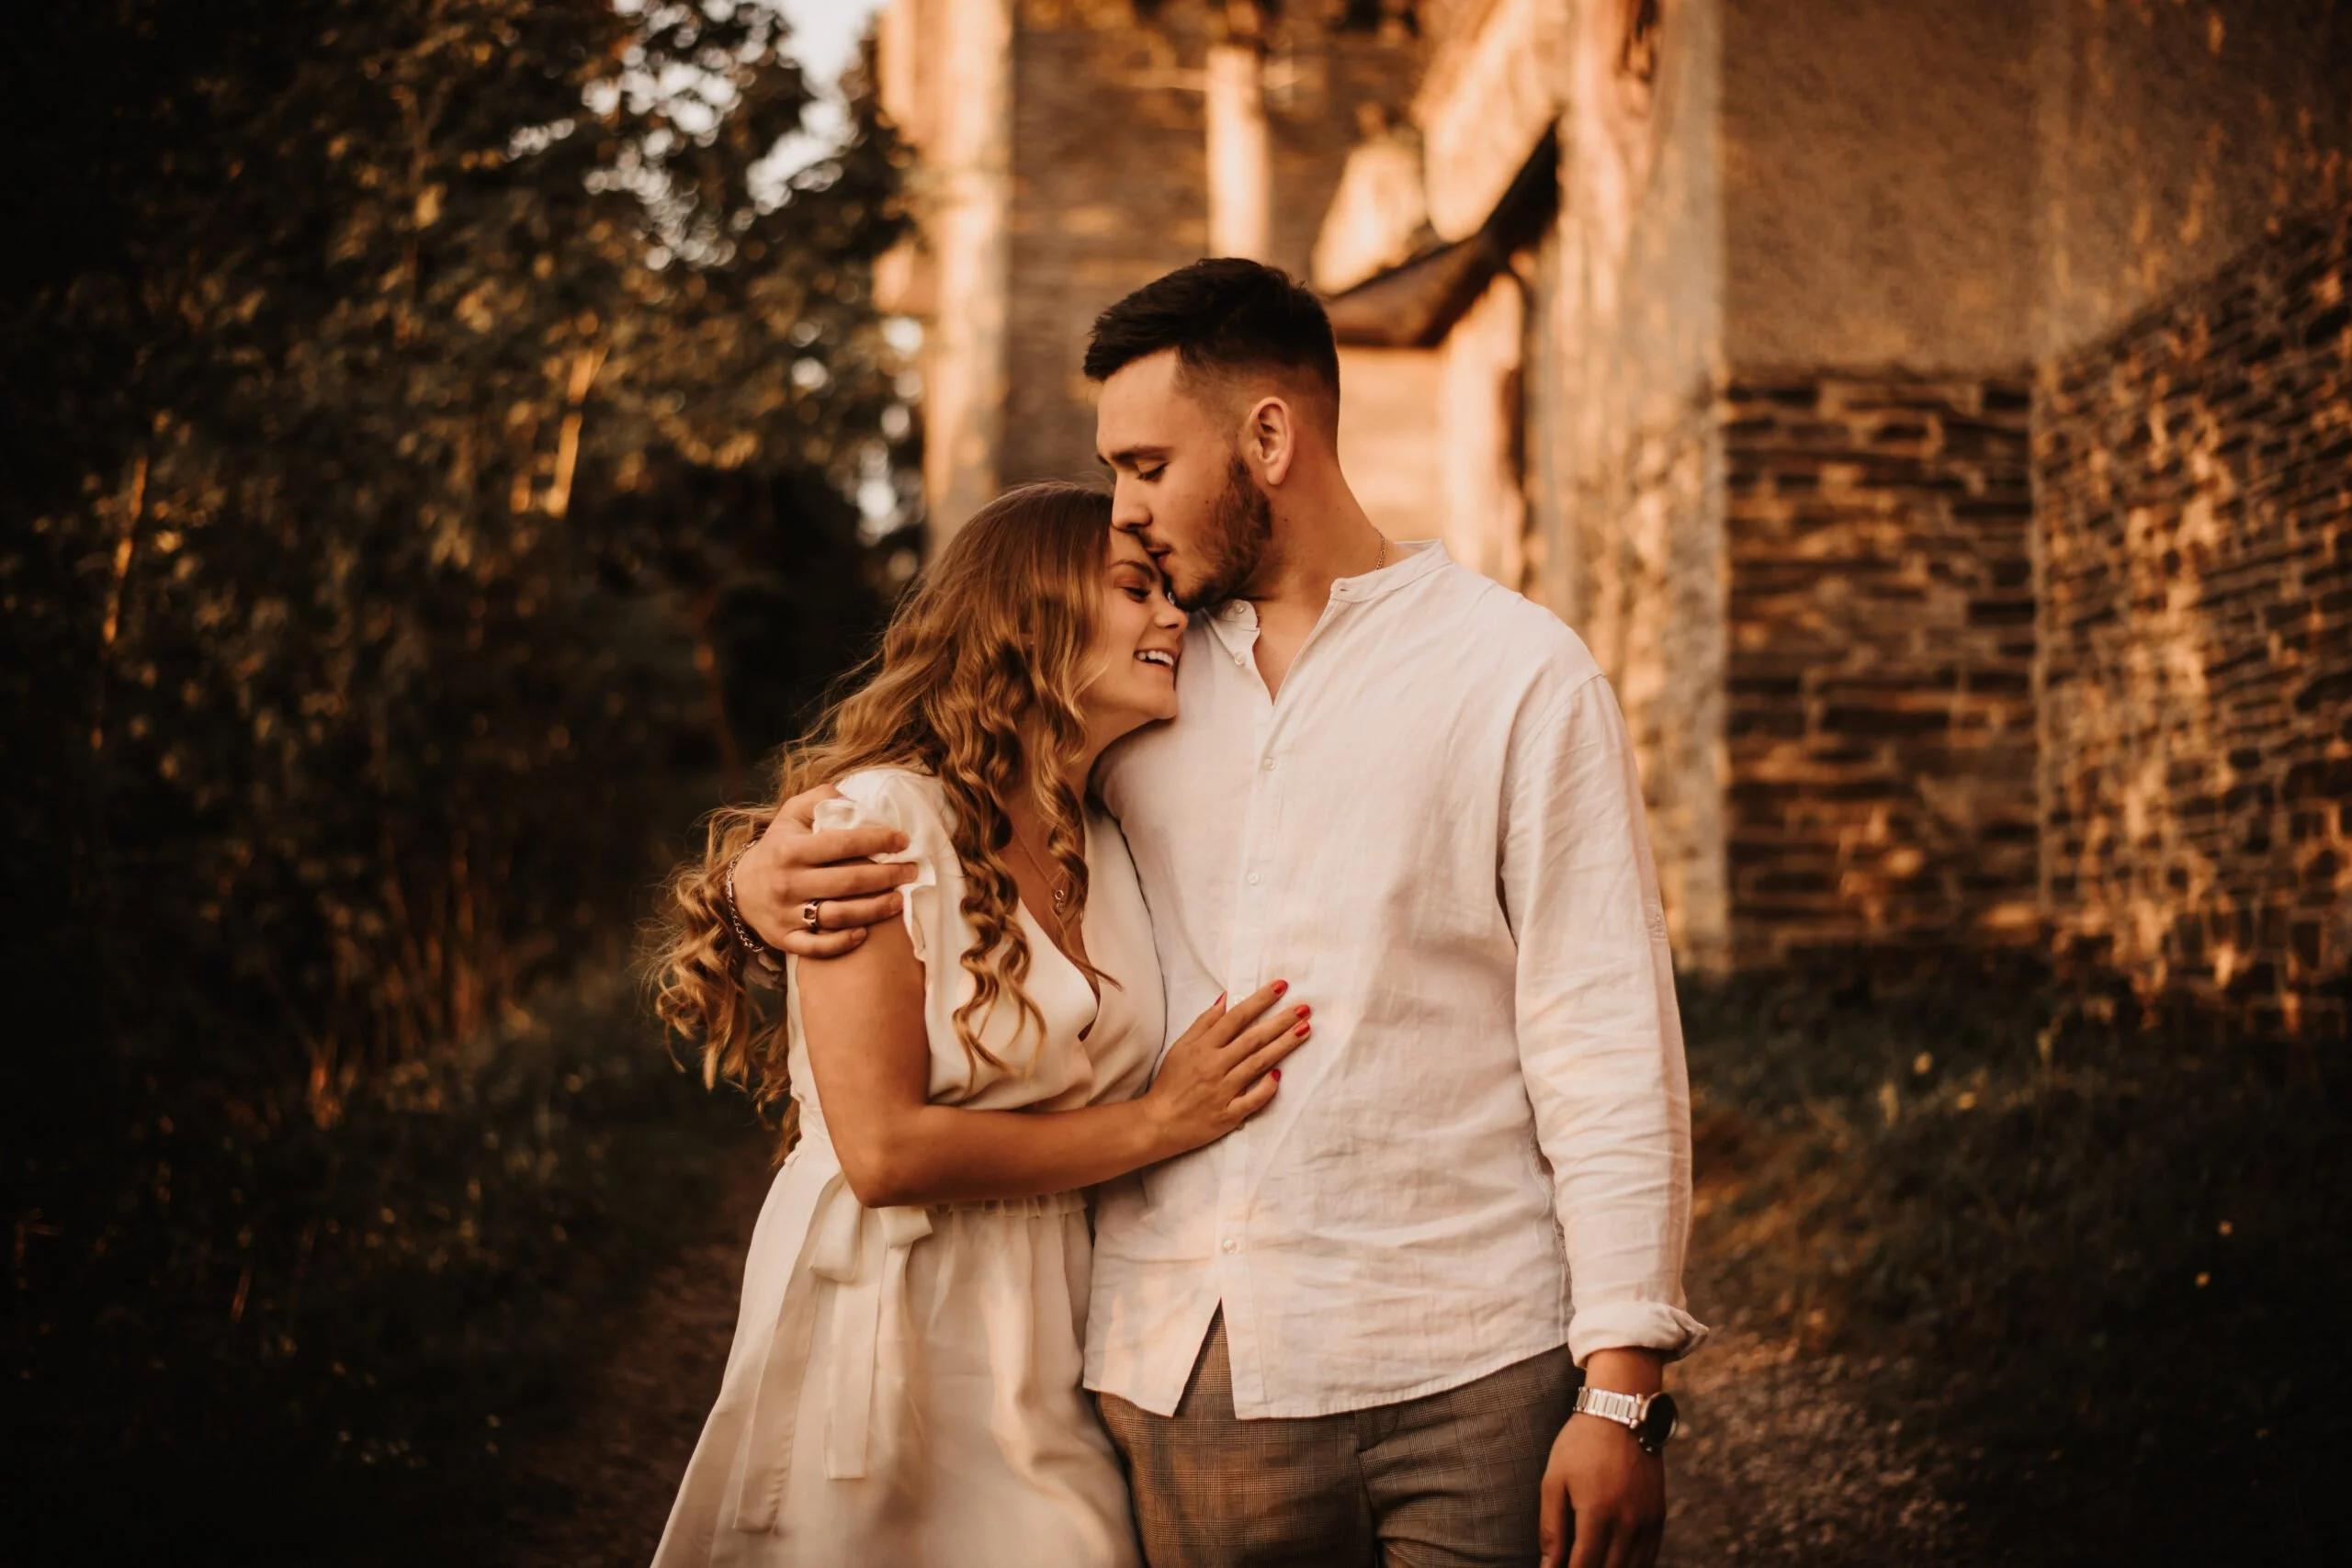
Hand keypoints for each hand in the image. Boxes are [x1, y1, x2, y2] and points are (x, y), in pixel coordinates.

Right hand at [736, 785, 919, 957]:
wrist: (739, 888)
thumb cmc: (778, 846)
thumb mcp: (791, 814)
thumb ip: (821, 799)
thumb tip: (855, 801)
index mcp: (790, 849)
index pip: (841, 843)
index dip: (876, 840)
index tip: (903, 840)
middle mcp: (787, 882)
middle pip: (847, 882)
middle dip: (886, 876)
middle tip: (912, 872)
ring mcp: (786, 914)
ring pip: (837, 916)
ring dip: (874, 910)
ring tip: (900, 900)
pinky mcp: (785, 939)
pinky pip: (817, 947)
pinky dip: (842, 942)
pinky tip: (864, 933)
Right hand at [1140, 983, 1312, 1155]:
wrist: (1158, 1122)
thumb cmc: (1170, 1082)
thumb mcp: (1181, 1046)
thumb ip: (1204, 1023)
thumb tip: (1225, 999)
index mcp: (1204, 1047)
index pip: (1237, 1017)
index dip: (1260, 1000)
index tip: (1281, 987)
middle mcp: (1215, 1065)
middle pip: (1253, 1038)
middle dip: (1281, 1021)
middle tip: (1304, 1008)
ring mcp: (1223, 1090)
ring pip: (1258, 1064)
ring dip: (1283, 1046)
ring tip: (1305, 1030)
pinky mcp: (1228, 1114)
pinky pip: (1252, 1099)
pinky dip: (1266, 1088)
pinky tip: (1280, 1075)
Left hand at [1540, 1354, 1667, 1567]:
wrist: (1622, 1412)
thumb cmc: (1580, 1445)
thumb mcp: (1554, 1481)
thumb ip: (1552, 1527)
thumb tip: (1549, 1566)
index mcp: (1597, 1513)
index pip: (1582, 1566)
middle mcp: (1628, 1522)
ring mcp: (1647, 1520)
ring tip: (1591, 1564)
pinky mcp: (1659, 1515)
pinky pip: (1649, 1556)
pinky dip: (1633, 1566)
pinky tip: (1615, 1564)